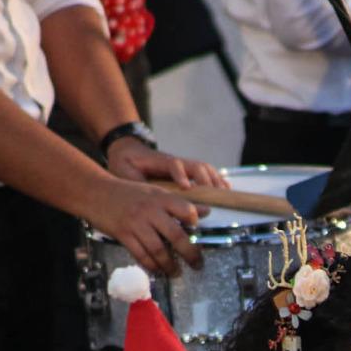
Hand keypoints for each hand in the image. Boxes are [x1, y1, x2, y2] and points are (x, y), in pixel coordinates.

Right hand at [87, 177, 201, 276]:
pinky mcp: (124, 235)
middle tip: (197, 264)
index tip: (199, 233)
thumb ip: (178, 203)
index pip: (185, 210)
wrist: (95, 192)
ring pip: (159, 250)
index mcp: (160, 197)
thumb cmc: (127, 193)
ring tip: (177, 272)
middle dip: (190, 254)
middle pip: (176, 235)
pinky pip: (141, 255)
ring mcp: (136, 223)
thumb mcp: (154, 192)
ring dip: (170, 265)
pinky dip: (152, 265)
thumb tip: (205, 212)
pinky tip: (158, 270)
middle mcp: (150, 210)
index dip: (194, 222)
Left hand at [106, 141, 228, 188]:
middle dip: (205, 179)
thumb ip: (135, 184)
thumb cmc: (125, 164)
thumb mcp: (125, 174)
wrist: (127, 152)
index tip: (186, 187)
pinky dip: (216, 179)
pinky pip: (205, 173)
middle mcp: (175, 162)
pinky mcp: (186, 172)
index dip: (181, 174)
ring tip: (224, 193)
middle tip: (212, 194)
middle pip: (195, 165)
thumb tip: (144, 198)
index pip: (174, 164)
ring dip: (214, 179)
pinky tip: (225, 188)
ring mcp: (182, 166)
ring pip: (203, 168)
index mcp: (159, 162)